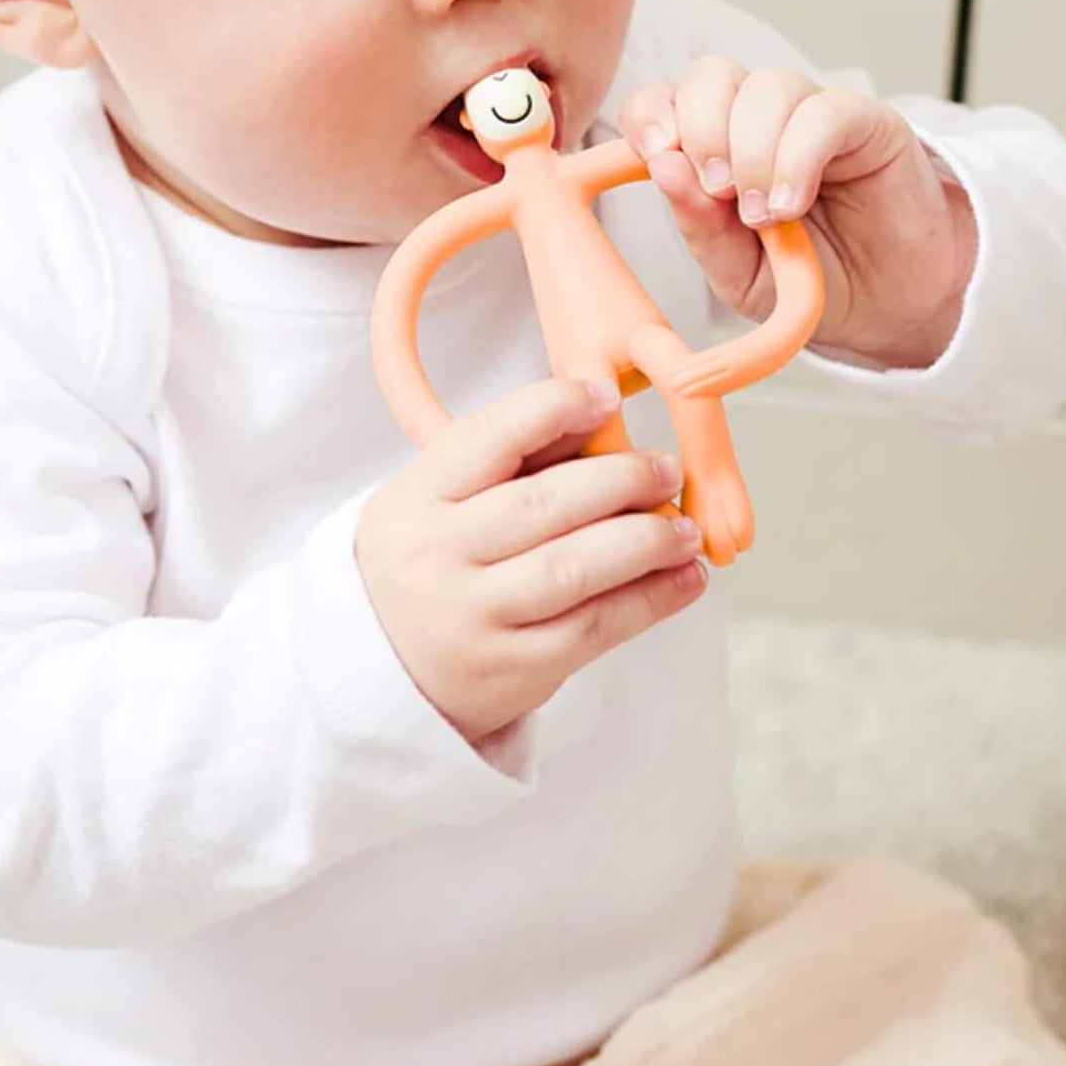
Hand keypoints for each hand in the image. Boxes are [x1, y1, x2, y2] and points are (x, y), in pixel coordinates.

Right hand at [355, 377, 708, 745]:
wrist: (380, 667)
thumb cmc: (430, 560)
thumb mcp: (439, 497)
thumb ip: (512, 455)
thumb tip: (598, 405)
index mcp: (418, 497)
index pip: (486, 438)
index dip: (552, 409)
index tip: (607, 395)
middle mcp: (441, 555)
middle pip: (542, 506)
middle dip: (619, 481)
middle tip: (666, 469)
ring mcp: (475, 617)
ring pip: (573, 569)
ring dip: (646, 542)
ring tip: (684, 528)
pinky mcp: (512, 670)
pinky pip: (592, 629)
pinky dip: (649, 601)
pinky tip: (684, 578)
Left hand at [619, 59, 978, 369]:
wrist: (886, 307)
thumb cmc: (806, 279)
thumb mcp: (738, 271)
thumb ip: (700, 227)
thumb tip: (663, 169)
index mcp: (713, 144)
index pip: (662, 97)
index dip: (650, 116)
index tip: (658, 159)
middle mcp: (758, 118)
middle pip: (710, 75)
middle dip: (701, 131)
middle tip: (718, 193)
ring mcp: (812, 114)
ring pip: (766, 87)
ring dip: (752, 151)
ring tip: (763, 216)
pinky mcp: (867, 122)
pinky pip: (824, 112)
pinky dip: (797, 158)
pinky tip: (792, 205)